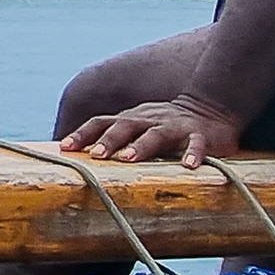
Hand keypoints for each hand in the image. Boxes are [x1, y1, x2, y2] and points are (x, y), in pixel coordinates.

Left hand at [58, 94, 247, 168]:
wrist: (210, 108)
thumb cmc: (163, 125)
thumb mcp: (137, 127)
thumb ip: (115, 138)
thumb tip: (78, 159)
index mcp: (132, 119)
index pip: (102, 122)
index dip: (83, 134)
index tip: (64, 148)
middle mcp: (149, 120)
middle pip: (125, 126)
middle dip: (109, 140)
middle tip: (96, 155)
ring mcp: (175, 126)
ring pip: (156, 134)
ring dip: (141, 146)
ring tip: (129, 159)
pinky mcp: (201, 135)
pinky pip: (197, 144)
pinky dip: (193, 154)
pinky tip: (189, 166)